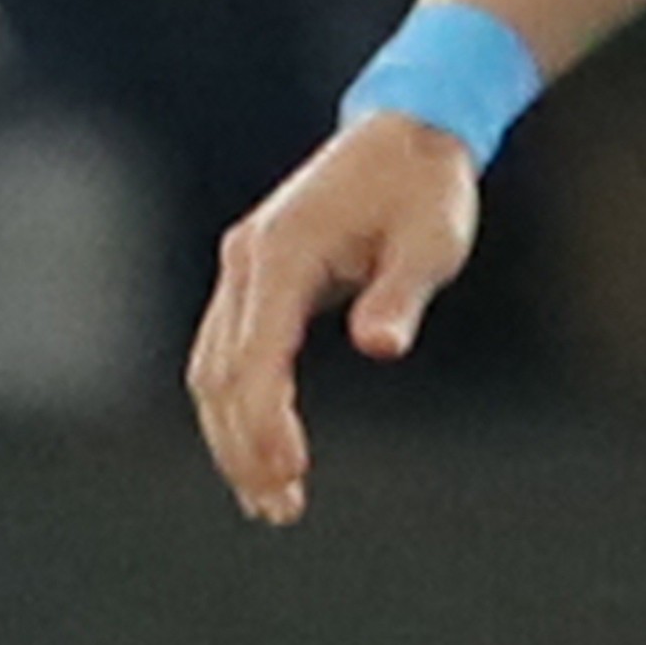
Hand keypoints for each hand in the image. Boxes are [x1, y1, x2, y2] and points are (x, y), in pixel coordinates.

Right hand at [192, 114, 481, 525]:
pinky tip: (263, 452)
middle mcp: (247, 262)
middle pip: (220, 373)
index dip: (266, 419)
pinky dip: (239, 406)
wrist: (407, 136)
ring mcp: (243, 269)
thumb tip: (381, 346)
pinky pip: (229, 354)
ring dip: (233, 436)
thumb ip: (401, 294)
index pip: (256, 354)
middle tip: (279, 508)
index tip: (289, 472)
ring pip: (213, 369)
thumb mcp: (432, 242)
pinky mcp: (254, 278)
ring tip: (271, 500)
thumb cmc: (426, 190)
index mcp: (282, 253)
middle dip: (243, 446)